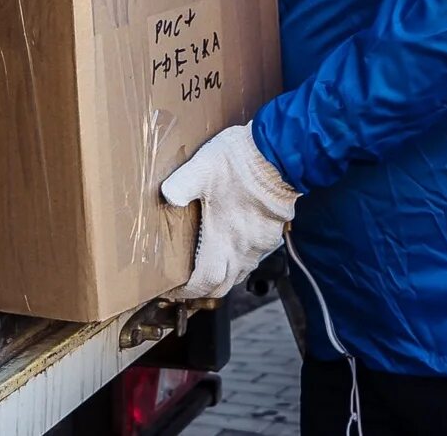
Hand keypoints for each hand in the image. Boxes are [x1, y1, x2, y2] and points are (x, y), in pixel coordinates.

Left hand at [160, 124, 298, 301]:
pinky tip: (230, 243)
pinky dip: (238, 260)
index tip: (174, 290)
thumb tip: (166, 197)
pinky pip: (253, 258)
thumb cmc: (241, 161)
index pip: (205, 282)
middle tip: (186, 282)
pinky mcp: (272, 234)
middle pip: (223, 286)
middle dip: (203, 289)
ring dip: (222, 275)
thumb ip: (180, 185)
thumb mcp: (202, 168)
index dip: (187, 292)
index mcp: (223, 238)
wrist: (280, 153)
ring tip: (205, 264)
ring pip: (240, 273)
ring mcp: (261, 243)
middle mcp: (244, 248)